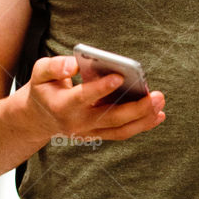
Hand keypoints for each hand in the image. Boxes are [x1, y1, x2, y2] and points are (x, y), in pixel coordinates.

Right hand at [25, 55, 165, 141]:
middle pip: (110, 118)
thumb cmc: (44, 88)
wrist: (38, 118)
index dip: (101, 88)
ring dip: (143, 119)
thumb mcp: (40, 72)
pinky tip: (158, 114)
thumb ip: (54, 66)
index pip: (83, 97)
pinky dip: (141, 125)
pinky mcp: (98, 134)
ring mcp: (88, 132)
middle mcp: (77, 123)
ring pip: (120, 130)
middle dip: (136, 108)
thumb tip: (74, 64)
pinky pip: (122, 133)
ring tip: (160, 103)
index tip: (119, 76)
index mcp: (62, 105)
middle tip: (156, 95)